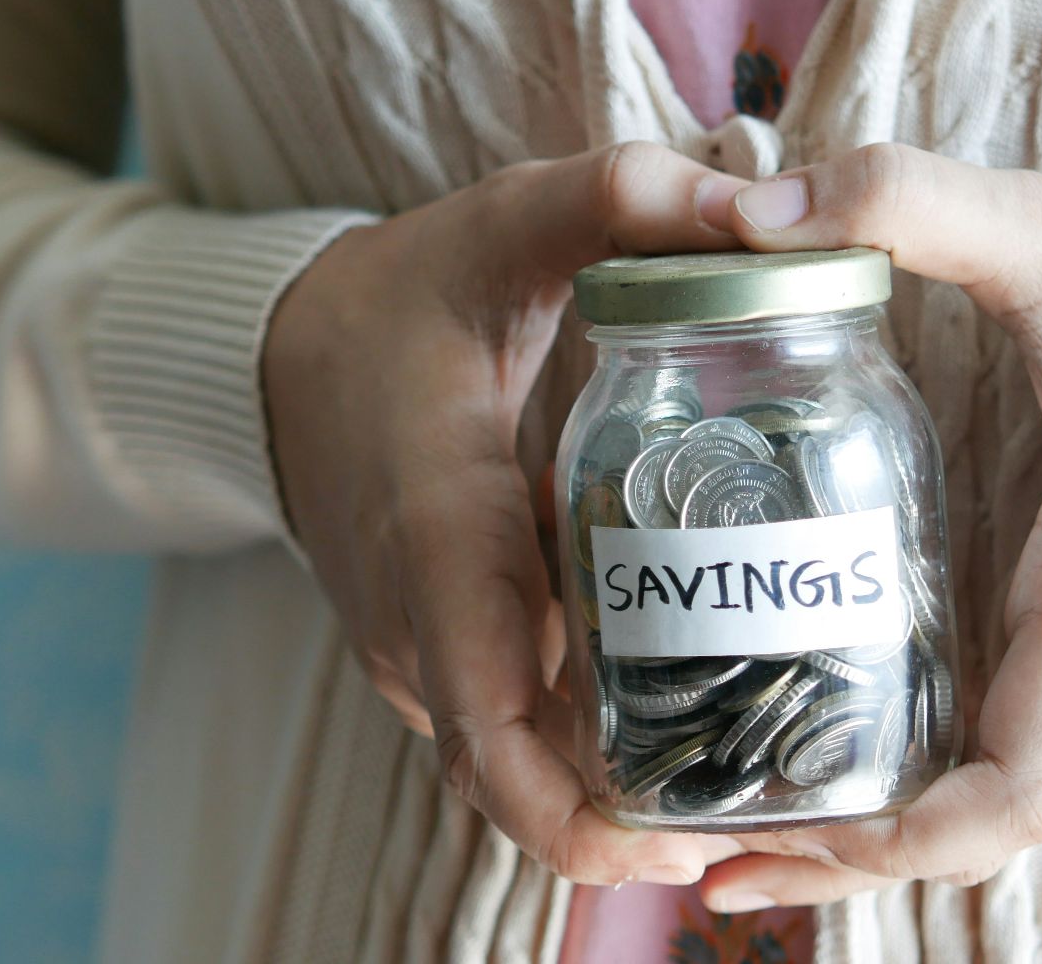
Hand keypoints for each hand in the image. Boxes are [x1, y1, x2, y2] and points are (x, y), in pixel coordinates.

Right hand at [263, 142, 749, 885]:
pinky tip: (684, 700)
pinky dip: (584, 737)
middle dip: (633, 823)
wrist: (278, 353)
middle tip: (764, 808)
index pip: (495, 738)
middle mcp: (417, 625)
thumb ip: (620, 200)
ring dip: (617, 784)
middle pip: (522, 783)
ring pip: (518, 762)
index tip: (689, 841)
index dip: (583, 822)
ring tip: (752, 762)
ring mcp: (414, 650)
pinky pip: (508, 723)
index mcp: (439, 540)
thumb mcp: (504, 225)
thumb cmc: (398, 297)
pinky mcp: (427, 651)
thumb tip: (763, 208)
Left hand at [696, 143, 1041, 908]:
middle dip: (859, 848)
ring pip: (1024, 804)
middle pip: (1001, 815)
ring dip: (897, 829)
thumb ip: (905, 202)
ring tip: (750, 825)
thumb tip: (745, 206)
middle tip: (709, 855)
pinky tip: (852, 773)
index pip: (1024, 770)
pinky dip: (953, 789)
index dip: (904, 836)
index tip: (781, 839)